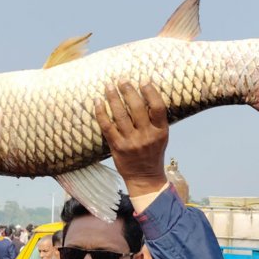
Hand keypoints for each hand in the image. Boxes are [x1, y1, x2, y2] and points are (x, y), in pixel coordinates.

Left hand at [94, 81, 168, 196]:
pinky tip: (98, 102)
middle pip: (137, 108)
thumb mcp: (160, 137)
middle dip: (128, 90)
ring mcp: (131, 142)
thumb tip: (145, 94)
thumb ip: (154, 120)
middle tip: (122, 80)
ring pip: (120, 115)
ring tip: (109, 86)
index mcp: (160, 132)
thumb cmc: (152, 154)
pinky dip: (101, 112)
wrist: (144, 178)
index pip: (157, 107)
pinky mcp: (117, 147)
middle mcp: (147, 136)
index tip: (143, 80)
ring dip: (113, 97)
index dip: (150, 91)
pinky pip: (107, 126)